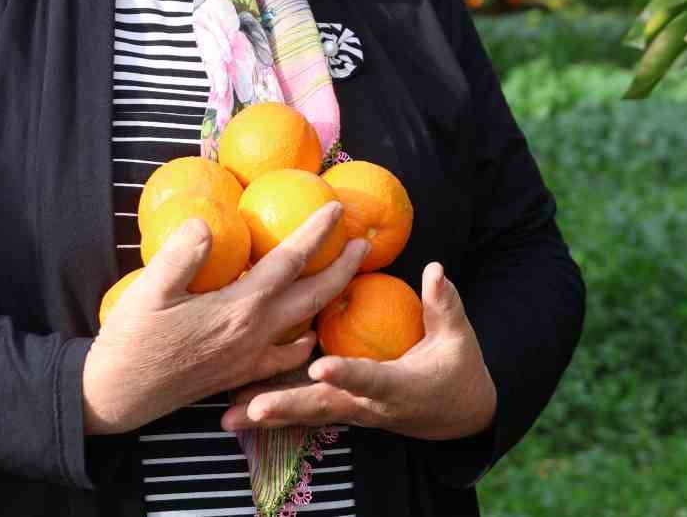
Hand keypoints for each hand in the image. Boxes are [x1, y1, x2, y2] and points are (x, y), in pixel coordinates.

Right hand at [82, 202, 367, 434]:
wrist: (117, 396)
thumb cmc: (131, 340)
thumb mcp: (149, 290)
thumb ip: (182, 254)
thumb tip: (208, 221)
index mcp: (240, 307)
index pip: (290, 262)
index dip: (316, 233)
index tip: (336, 209)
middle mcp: (255, 334)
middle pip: (315, 297)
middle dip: (343, 268)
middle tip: (364, 244)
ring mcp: (251, 359)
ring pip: (306, 328)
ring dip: (328, 303)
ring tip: (341, 281)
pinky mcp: (241, 376)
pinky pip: (285, 360)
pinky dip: (303, 345)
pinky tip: (304, 335)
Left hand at [219, 262, 496, 441]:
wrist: (456, 417)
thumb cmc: (457, 371)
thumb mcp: (458, 339)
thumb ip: (444, 304)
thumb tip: (435, 268)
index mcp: (398, 386)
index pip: (369, 378)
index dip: (346, 373)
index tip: (319, 365)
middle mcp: (369, 405)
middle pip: (324, 406)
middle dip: (288, 406)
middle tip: (254, 407)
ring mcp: (352, 412)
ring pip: (306, 414)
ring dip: (268, 416)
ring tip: (228, 417)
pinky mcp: (340, 410)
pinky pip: (302, 413)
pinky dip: (271, 414)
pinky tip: (235, 413)